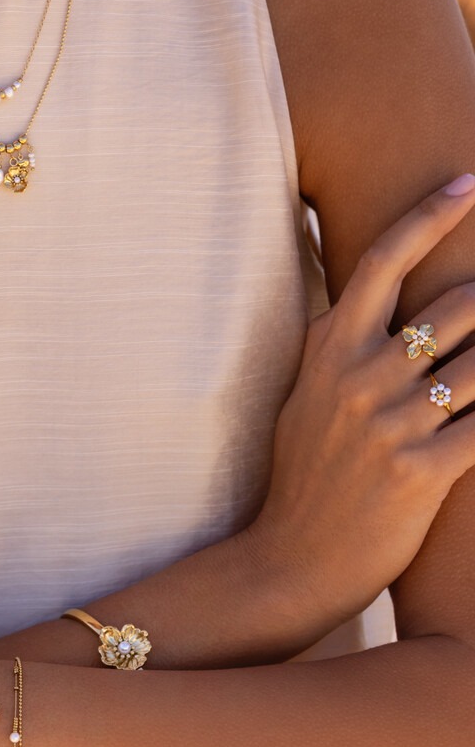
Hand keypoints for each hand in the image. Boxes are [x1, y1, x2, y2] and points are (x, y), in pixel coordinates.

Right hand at [248, 173, 474, 624]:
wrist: (290, 564)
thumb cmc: (300, 484)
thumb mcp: (301, 404)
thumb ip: (333, 353)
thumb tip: (357, 311)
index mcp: (329, 355)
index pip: (383, 262)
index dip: (430, 216)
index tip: (470, 183)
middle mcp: (360, 380)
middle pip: (457, 307)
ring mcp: (391, 425)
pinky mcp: (422, 471)